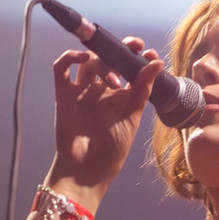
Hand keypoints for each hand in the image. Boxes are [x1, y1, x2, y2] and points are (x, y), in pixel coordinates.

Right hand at [48, 39, 162, 195]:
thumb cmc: (113, 150)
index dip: (136, 55)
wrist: (89, 170)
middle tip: (133, 49)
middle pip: (108, 59)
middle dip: (120, 50)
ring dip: (102, 62)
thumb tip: (157, 62)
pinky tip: (82, 58)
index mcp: (120, 97)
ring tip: (114, 81)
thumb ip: (143, 89)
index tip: (148, 53)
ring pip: (89, 61)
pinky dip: (69, 57)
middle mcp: (100, 91)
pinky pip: (61, 69)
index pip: (127, 67)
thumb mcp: (133, 116)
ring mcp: (81, 92)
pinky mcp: (64, 95)